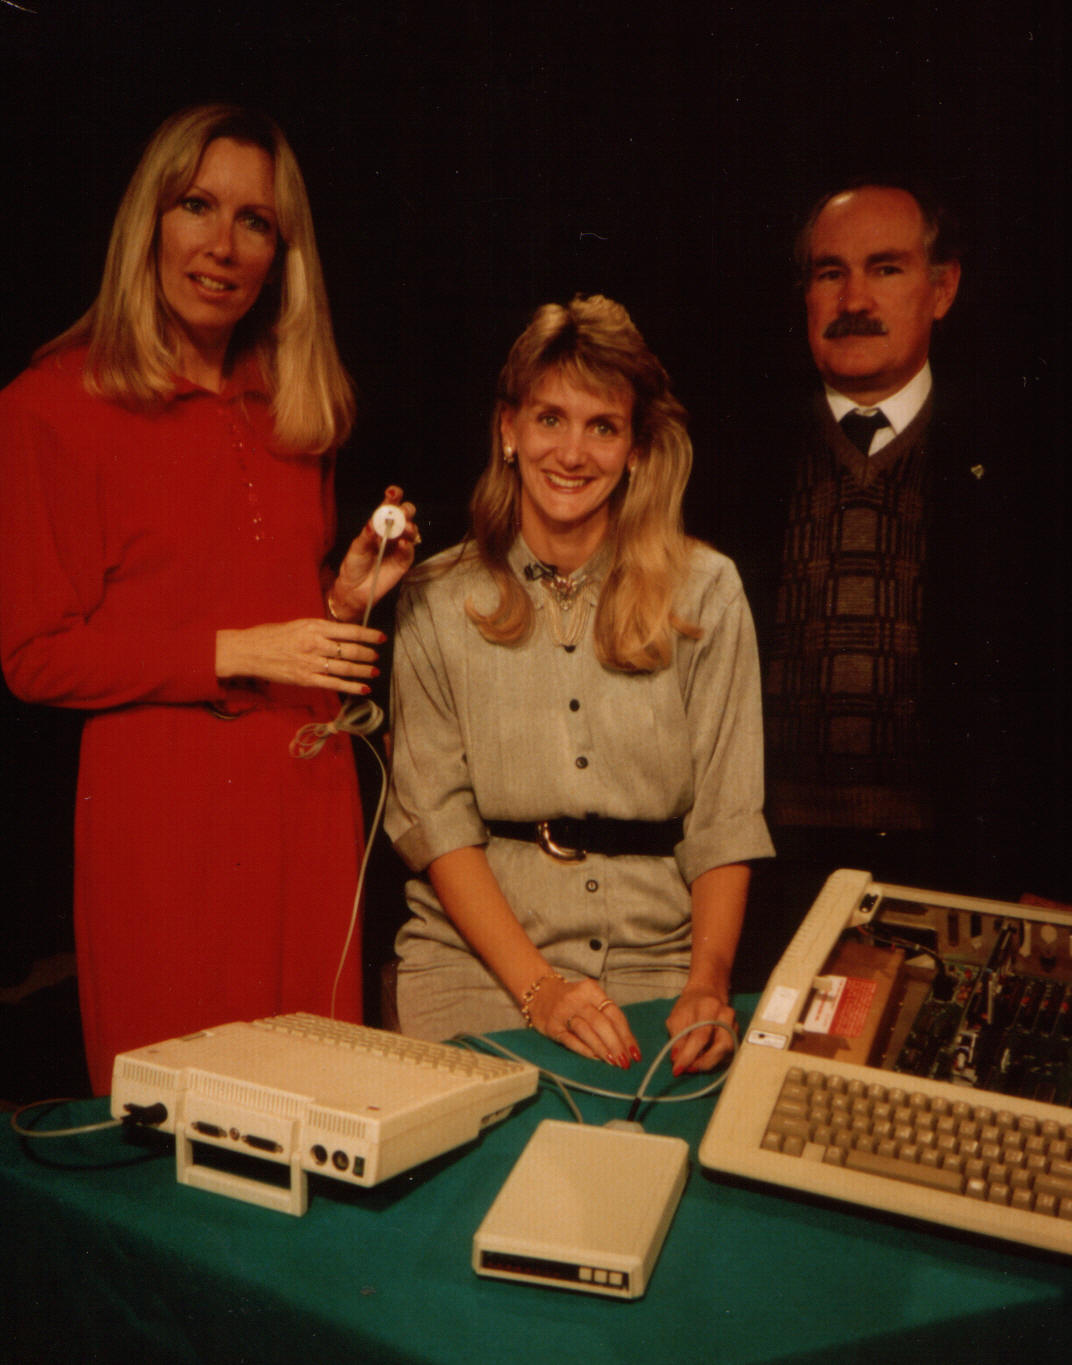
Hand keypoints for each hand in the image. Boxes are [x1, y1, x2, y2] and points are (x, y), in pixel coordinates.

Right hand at [215, 619, 384, 694]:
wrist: (249, 651)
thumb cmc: (272, 636)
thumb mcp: (298, 624)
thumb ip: (320, 629)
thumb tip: (342, 632)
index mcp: (314, 627)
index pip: (349, 630)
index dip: (368, 635)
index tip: (380, 637)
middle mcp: (316, 644)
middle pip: (350, 650)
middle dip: (367, 654)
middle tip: (377, 656)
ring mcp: (311, 663)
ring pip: (345, 667)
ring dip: (363, 670)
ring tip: (374, 671)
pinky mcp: (306, 679)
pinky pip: (334, 684)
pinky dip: (351, 687)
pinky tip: (364, 688)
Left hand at [331, 486, 418, 620]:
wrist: (355, 589)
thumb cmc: (354, 565)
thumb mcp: (356, 548)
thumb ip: (366, 536)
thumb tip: (373, 524)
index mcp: (378, 524)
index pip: (389, 506)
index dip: (393, 497)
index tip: (392, 492)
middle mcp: (392, 532)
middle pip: (406, 515)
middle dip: (405, 510)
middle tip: (401, 513)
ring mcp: (400, 546)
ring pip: (411, 531)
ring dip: (409, 527)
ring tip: (403, 529)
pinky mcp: (404, 561)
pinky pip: (410, 551)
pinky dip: (408, 547)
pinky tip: (403, 544)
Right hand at [528, 975, 640, 1068]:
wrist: (539, 993)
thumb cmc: (572, 1000)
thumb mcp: (589, 998)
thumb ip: (606, 1015)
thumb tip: (627, 1044)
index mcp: (591, 990)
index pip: (613, 1013)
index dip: (626, 1034)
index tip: (634, 1052)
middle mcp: (577, 999)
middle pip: (601, 1023)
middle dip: (616, 1044)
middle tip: (625, 1062)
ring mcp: (563, 1013)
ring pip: (586, 1031)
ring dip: (602, 1049)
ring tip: (614, 1062)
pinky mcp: (552, 1026)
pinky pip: (570, 1040)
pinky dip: (584, 1050)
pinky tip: (595, 1058)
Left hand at [665, 985, 736, 1074]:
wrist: (707, 994)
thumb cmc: (690, 1006)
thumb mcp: (676, 1018)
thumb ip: (677, 1039)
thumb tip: (677, 1060)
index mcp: (709, 1006)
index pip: (701, 1035)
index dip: (689, 1055)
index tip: (677, 1069)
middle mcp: (727, 1015)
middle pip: (722, 1045)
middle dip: (704, 1062)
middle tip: (688, 1069)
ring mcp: (735, 1026)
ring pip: (728, 1052)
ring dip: (710, 1063)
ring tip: (694, 1064)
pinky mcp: (737, 1037)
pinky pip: (728, 1055)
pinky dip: (715, 1061)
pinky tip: (703, 1059)